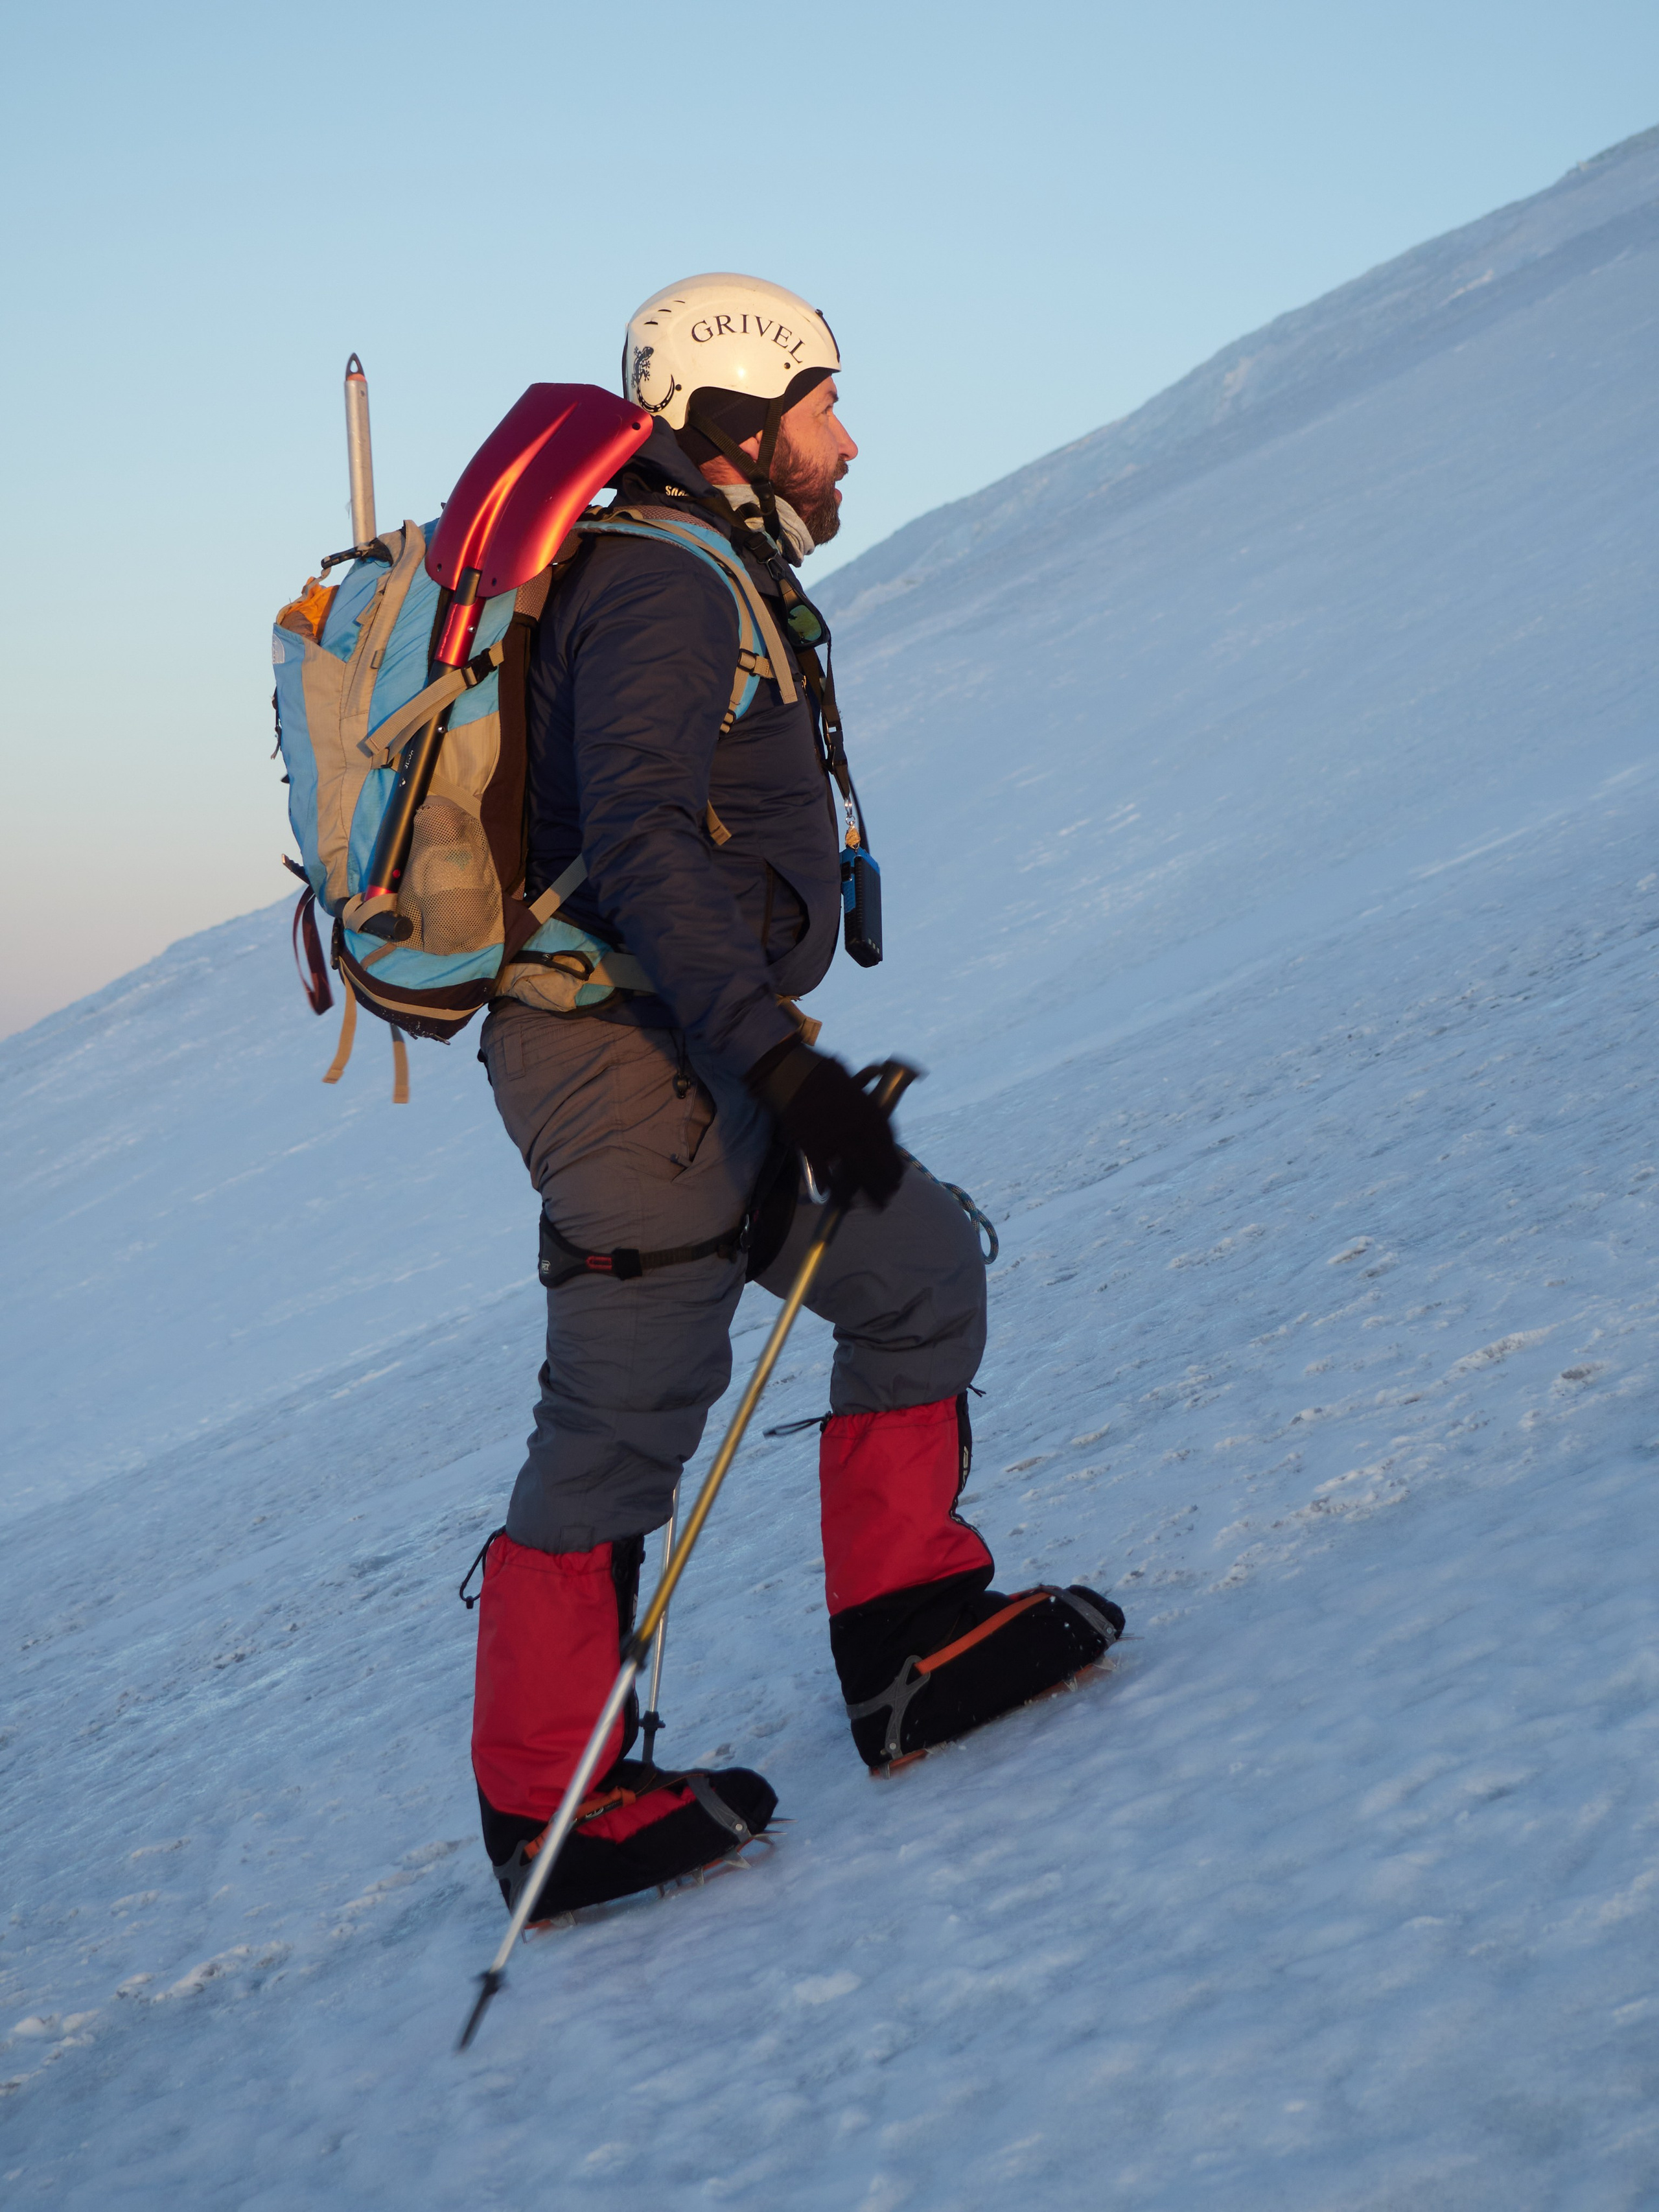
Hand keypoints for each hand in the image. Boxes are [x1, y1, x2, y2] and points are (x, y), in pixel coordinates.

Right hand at [746, 1042, 904, 1208]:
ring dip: (867, 1194)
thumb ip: (866, 1094)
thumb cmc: (822, 1073)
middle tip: (887, 1200)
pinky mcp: (813, 1147)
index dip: (895, 1167)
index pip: (890, 1147)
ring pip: (856, 1175)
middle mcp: (858, 1130)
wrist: (792, 1072)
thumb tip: (877, 1082)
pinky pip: (827, 1174)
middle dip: (885, 1187)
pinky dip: (834, 1190)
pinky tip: (840, 1201)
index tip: (898, 1179)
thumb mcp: (852, 1082)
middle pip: (877, 1166)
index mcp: (871, 1114)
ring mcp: (836, 1140)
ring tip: (875, 1207)